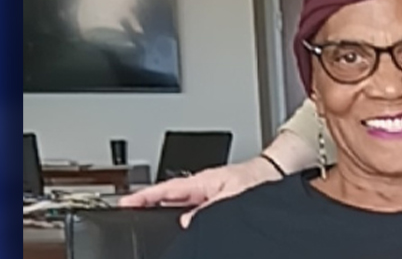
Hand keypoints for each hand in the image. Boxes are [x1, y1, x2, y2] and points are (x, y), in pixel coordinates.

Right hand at [117, 158, 280, 226]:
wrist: (277, 172)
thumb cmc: (258, 176)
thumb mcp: (232, 193)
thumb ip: (210, 207)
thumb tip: (187, 221)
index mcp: (201, 181)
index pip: (165, 189)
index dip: (143, 197)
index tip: (124, 203)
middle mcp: (201, 188)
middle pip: (168, 199)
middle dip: (148, 207)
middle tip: (129, 218)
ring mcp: (207, 195)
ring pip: (180, 207)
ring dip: (166, 215)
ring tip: (149, 226)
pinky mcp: (215, 202)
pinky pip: (194, 213)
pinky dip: (184, 220)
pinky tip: (183, 229)